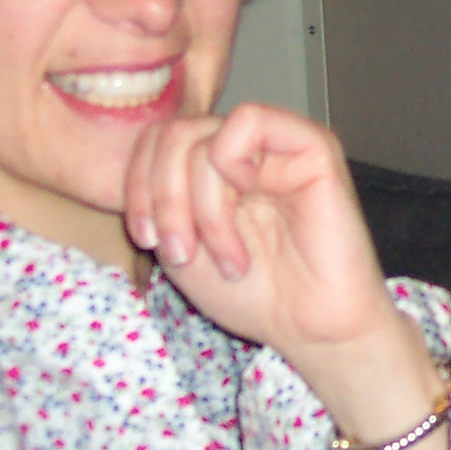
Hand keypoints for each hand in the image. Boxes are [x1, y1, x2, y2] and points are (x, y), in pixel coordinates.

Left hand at [124, 103, 393, 353]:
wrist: (312, 328)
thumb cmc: (255, 294)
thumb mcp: (179, 248)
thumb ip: (160, 197)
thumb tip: (149, 154)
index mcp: (216, 169)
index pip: (154, 140)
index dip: (137, 187)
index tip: (150, 241)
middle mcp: (247, 150)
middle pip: (171, 135)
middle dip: (162, 199)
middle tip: (182, 253)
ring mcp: (279, 145)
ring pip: (201, 137)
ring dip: (203, 208)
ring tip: (230, 257)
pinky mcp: (313, 146)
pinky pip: (249, 121)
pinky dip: (233, 164)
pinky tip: (255, 198)